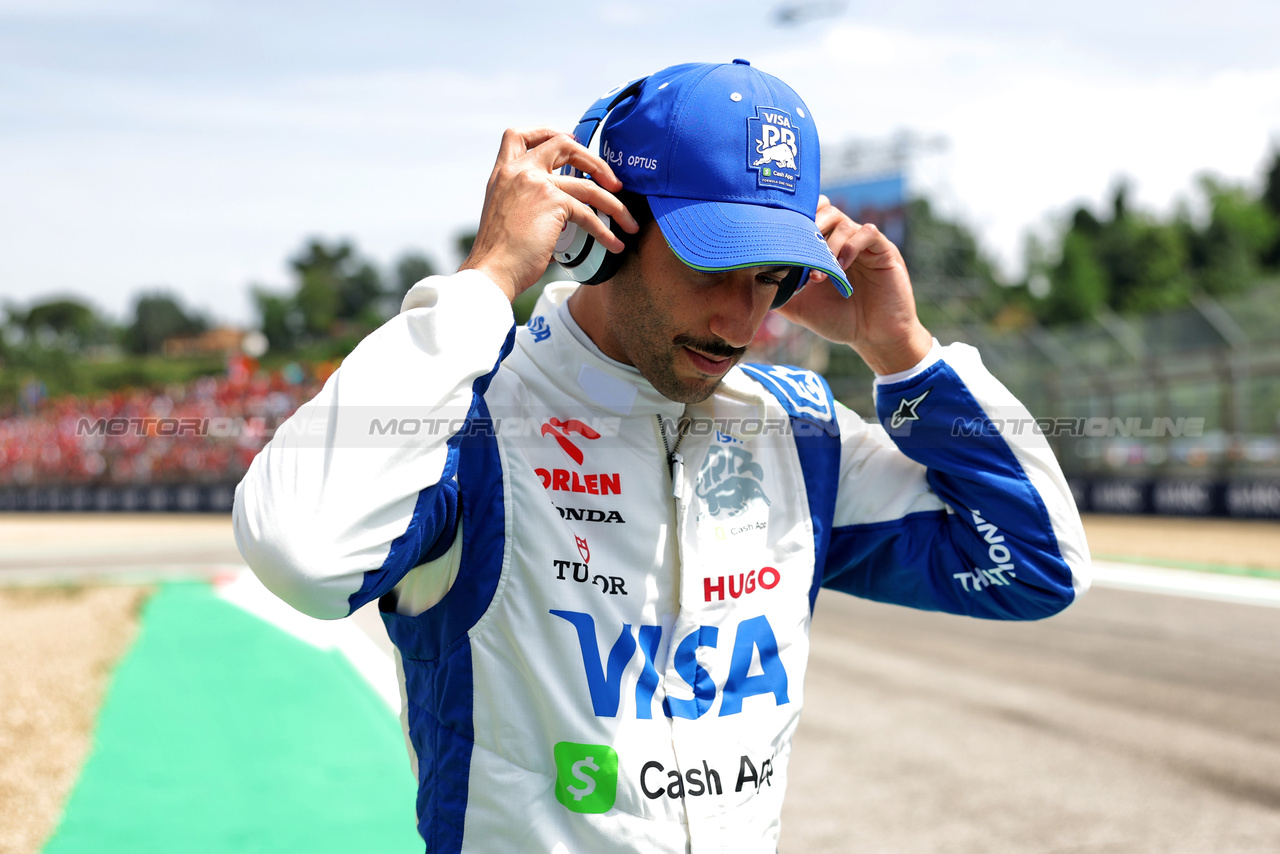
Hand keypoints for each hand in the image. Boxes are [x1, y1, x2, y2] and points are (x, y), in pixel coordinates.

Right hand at [459, 127, 638, 302]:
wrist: (491, 271)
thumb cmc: (498, 254)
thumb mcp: (504, 214)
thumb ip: (526, 201)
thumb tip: (560, 211)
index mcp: (503, 173)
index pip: (519, 135)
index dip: (548, 132)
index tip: (570, 140)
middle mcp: (518, 171)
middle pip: (563, 144)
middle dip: (594, 160)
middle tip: (612, 182)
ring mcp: (536, 183)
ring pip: (588, 185)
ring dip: (614, 205)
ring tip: (629, 221)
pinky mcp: (553, 203)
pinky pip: (589, 214)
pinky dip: (606, 231)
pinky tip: (614, 244)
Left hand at [775, 196, 932, 374]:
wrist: (873, 337)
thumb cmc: (839, 320)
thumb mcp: (800, 307)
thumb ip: (779, 292)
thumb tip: (746, 284)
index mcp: (825, 246)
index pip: (810, 215)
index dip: (796, 220)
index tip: (781, 240)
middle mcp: (844, 239)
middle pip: (825, 209)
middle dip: (809, 228)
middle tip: (801, 254)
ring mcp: (864, 244)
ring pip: (843, 221)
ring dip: (827, 246)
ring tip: (820, 275)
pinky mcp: (884, 251)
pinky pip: (867, 232)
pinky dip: (850, 247)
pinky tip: (841, 269)